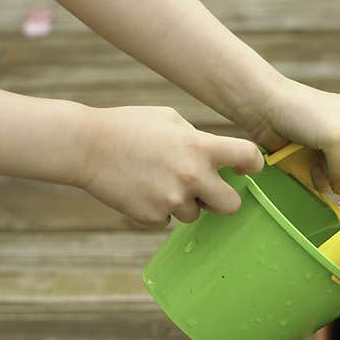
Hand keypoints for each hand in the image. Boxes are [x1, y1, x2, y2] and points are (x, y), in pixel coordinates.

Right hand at [81, 106, 263, 224]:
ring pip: (194, 215)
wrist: (85, 146)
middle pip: (232, 205)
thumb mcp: (170, 120)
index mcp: (200, 147)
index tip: (249, 169)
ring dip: (184, 203)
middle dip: (224, 200)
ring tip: (158, 181)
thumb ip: (199, 140)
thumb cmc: (129, 126)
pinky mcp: (152, 216)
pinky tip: (141, 189)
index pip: (248, 156)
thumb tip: (221, 158)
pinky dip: (158, 208)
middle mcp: (192, 177)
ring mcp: (172, 200)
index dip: (255, 164)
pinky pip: (167, 219)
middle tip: (211, 191)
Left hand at [238, 77, 339, 194]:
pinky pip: (326, 176)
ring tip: (317, 170)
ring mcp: (333, 143)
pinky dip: (320, 178)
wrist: (264, 107)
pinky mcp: (315, 154)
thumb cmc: (303, 113)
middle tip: (334, 170)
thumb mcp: (335, 138)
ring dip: (331, 178)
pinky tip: (310, 172)